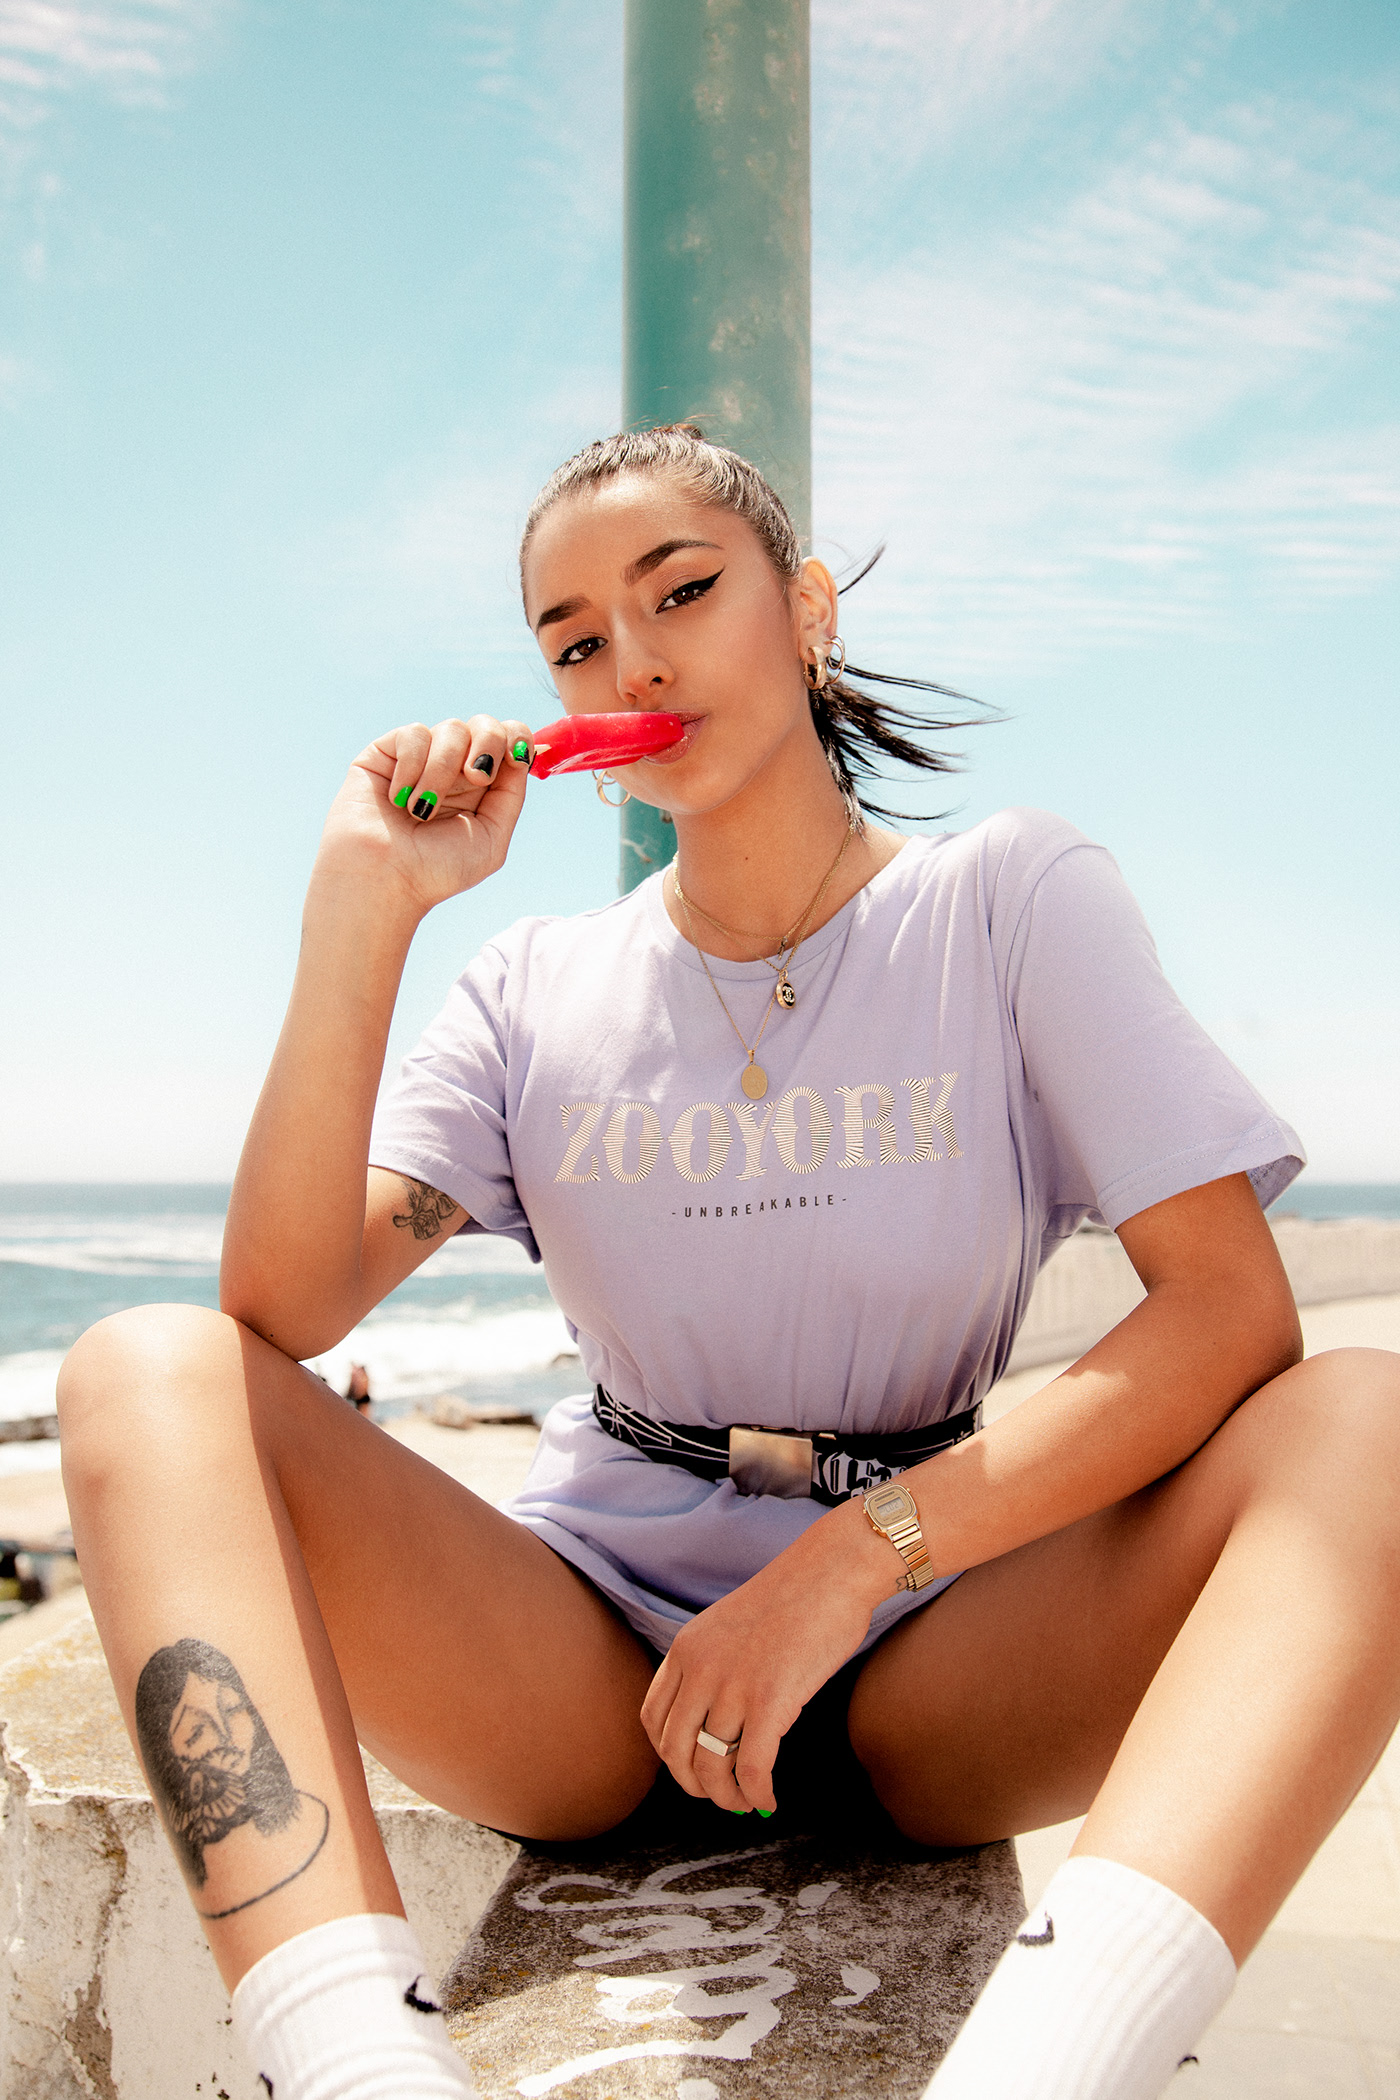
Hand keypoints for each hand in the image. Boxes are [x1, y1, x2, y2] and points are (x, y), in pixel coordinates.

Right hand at [315, 716, 534, 919]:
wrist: (384, 880)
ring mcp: (421, 758)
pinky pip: (414, 734)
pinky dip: (412, 767)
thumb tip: (520, 755)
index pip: (509, 739)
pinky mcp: (385, 752)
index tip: (517, 757)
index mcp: (481, 787)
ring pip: (451, 729)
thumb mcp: (492, 838)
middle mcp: (453, 768)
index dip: (518, 737)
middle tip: (476, 778)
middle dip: (489, 745)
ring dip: (442, 772)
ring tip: (422, 812)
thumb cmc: (436, 870)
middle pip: (486, 723)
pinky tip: (399, 799)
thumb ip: (511, 795)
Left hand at [639, 1497, 903, 1814]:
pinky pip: (752, 1768)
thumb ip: (712, 1666)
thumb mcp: (729, 1626)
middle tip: (720, 1795)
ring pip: (711, 1767)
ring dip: (727, 1797)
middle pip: (675, 1751)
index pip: (653, 1720)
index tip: (693, 1767)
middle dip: (695, 1785)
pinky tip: (769, 1801)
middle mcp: (700, 1669)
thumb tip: (717, 1723)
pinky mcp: (771, 1700)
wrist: (832, 1570)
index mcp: (685, 1648)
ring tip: (746, 1802)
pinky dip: (757, 1795)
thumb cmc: (793, 1598)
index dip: (670, 1755)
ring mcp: (733, 1685)